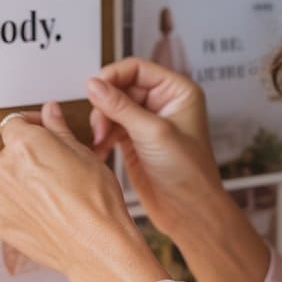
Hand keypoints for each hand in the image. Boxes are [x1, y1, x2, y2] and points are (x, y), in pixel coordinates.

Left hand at [0, 102, 164, 281]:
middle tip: (57, 167)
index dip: (32, 124)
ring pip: (8, 181)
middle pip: (9, 153)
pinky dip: (23, 206)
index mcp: (23, 145)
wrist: (97, 246)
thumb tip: (50, 112)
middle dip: (29, 156)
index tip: (43, 131)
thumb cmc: (96, 201)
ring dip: (24, 182)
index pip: (14, 122)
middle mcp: (2, 169)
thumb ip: (58, 129)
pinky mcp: (0, 224)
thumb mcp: (83, 153)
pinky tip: (49, 212)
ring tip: (55, 194)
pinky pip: (8, 206)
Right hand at [87, 59, 223, 241]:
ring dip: (101, 121)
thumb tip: (93, 84)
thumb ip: (120, 106)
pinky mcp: (135, 139)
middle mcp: (163, 101)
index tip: (93, 89)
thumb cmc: (187, 172)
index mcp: (177, 90)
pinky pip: (110, 126)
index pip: (137, 68)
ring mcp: (148, 120)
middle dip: (105, 104)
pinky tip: (98, 149)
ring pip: (112, 106)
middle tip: (99, 126)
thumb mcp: (152, 133)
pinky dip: (101, 135)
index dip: (112, 75)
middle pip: (121, 86)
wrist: (189, 212)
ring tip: (99, 141)